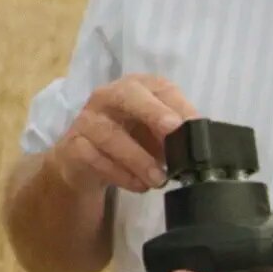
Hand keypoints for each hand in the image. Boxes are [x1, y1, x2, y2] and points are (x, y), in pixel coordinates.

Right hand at [47, 74, 197, 194]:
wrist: (82, 162)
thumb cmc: (128, 141)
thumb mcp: (154, 134)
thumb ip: (174, 132)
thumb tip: (200, 141)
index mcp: (134, 88)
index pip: (157, 86)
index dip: (178, 103)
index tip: (195, 124)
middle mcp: (107, 96)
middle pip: (127, 95)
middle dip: (152, 112)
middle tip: (173, 130)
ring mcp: (86, 120)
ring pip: (110, 134)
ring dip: (138, 159)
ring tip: (159, 179)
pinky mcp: (73, 146)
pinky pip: (96, 159)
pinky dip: (120, 175)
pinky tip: (138, 185)